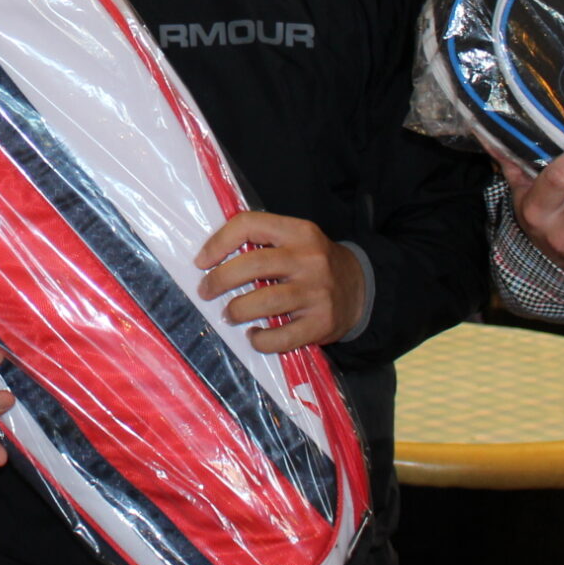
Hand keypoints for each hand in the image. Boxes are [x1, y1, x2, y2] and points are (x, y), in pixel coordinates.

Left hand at [194, 212, 364, 352]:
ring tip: (230, 314)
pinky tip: (255, 336)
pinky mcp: (322, 323)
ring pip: (263, 302)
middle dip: (219, 280)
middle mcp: (310, 259)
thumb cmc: (314, 264)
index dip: (218, 242)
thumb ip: (262, 242)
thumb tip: (211, 258)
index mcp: (299, 231)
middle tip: (206, 291)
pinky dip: (260, 340)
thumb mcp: (296, 240)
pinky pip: (281, 337)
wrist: (361, 289)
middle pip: (252, 264)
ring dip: (237, 310)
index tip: (202, 262)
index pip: (249, 224)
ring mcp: (317, 292)